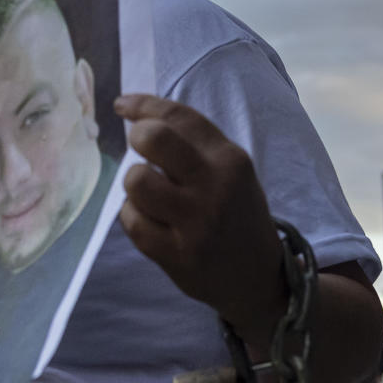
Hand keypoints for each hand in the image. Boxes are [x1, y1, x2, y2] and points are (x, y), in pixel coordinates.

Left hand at [114, 94, 286, 348]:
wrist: (259, 278)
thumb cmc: (237, 215)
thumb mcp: (232, 173)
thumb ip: (196, 148)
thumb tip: (141, 119)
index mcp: (230, 160)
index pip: (179, 117)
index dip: (143, 105)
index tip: (122, 105)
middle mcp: (214, 187)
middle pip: (154, 139)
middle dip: (137, 137)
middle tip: (140, 150)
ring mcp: (195, 223)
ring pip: (137, 181)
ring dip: (134, 184)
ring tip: (148, 193)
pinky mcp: (177, 255)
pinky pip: (132, 222)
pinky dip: (133, 216)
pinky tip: (149, 220)